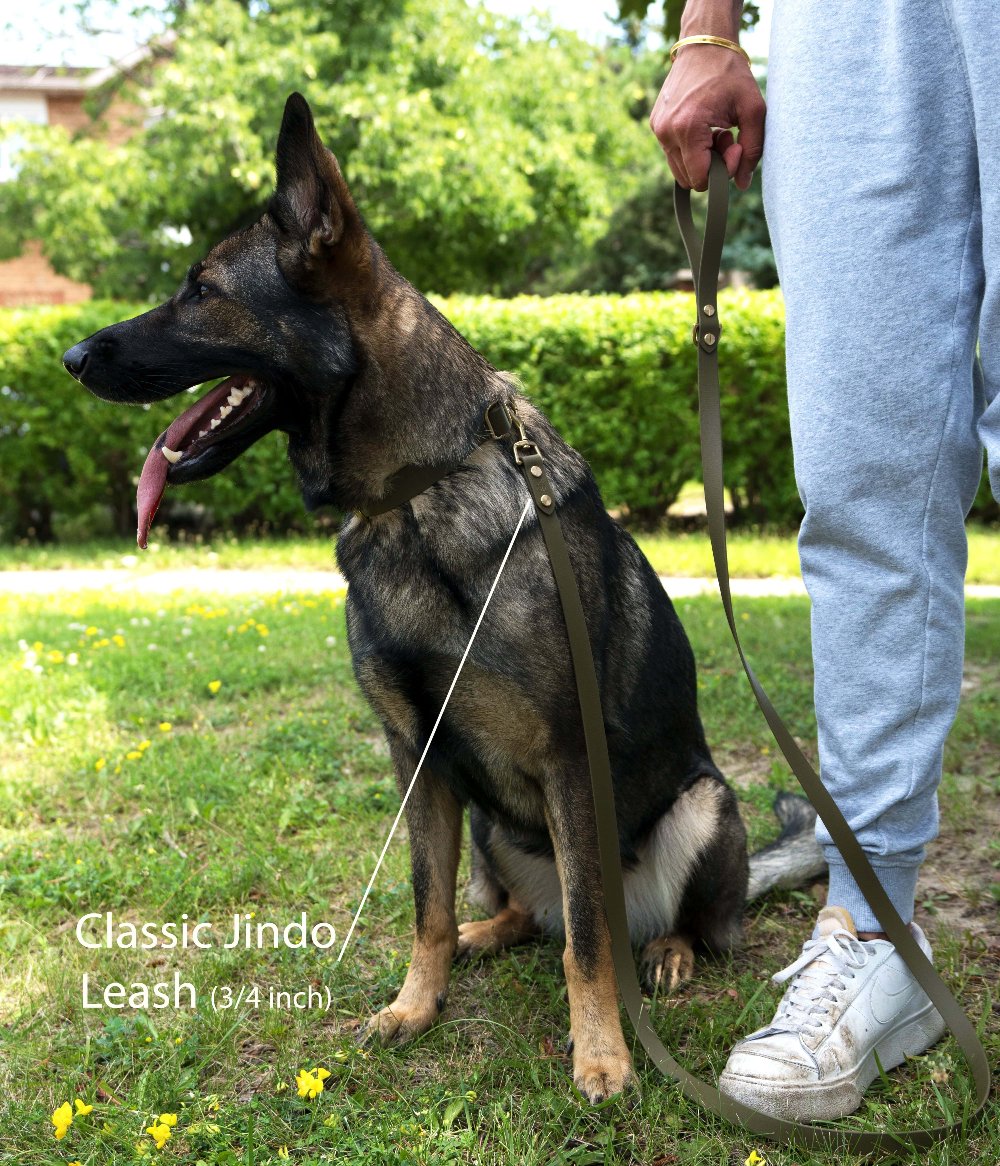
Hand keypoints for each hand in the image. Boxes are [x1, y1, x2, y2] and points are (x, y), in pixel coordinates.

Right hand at [649, 45, 764, 191]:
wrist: (704, 45)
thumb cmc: (731, 74)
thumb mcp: (753, 109)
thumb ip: (752, 149)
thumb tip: (742, 184)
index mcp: (687, 128)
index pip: (699, 179)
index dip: (720, 172)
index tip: (734, 145)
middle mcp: (666, 131)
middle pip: (688, 178)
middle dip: (710, 166)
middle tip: (725, 137)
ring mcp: (657, 129)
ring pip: (679, 169)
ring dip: (700, 158)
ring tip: (715, 131)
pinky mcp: (655, 125)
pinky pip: (673, 153)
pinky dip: (690, 147)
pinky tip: (703, 125)